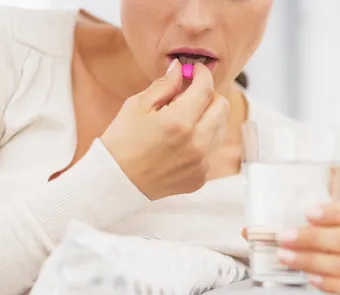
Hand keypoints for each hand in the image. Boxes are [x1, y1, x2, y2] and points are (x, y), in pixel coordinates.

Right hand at [101, 60, 228, 199]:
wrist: (116, 181)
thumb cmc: (122, 142)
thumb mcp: (137, 106)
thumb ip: (164, 85)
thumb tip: (181, 69)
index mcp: (180, 121)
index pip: (206, 88)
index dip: (202, 74)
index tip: (196, 71)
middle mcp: (196, 144)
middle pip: (222, 108)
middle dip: (209, 96)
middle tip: (192, 95)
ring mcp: (201, 164)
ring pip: (219, 130)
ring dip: (207, 119)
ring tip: (185, 121)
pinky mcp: (200, 178)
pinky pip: (210, 152)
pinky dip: (200, 143)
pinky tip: (180, 145)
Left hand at [276, 203, 339, 294]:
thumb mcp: (333, 243)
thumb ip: (315, 232)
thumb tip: (283, 229)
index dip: (331, 213)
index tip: (307, 213)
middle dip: (312, 237)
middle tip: (284, 238)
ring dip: (311, 260)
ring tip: (285, 258)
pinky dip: (328, 283)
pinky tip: (310, 278)